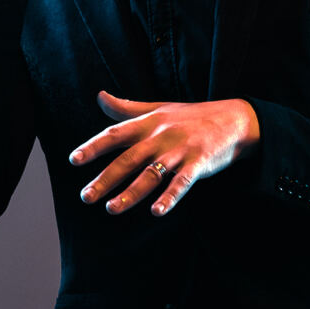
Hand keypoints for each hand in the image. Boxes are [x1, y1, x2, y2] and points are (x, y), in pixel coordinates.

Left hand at [70, 91, 260, 215]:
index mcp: (149, 123)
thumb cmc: (192, 116)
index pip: (115, 134)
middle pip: (128, 159)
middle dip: (105, 179)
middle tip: (86, 197)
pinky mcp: (198, 164)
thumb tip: (99, 96)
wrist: (234, 119)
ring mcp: (180, 151)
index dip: (94, 146)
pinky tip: (157, 212)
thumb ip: (127, 107)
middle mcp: (161, 136)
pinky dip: (169, 197)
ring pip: (150, 175)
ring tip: (111, 209)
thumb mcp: (158, 108)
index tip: (75, 160)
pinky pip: (181, 183)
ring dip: (131, 194)